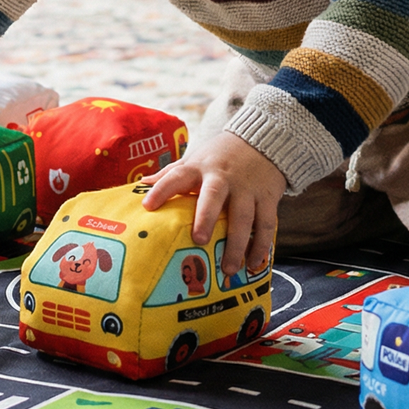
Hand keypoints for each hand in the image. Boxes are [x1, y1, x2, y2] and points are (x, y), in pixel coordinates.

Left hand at [141, 130, 285, 277]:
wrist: (263, 140)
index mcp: (200, 167)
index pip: (177, 176)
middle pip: (214, 196)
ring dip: (237, 244)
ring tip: (228, 269)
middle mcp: (223, 177)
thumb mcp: (196, 158)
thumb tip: (141, 184)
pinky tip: (254, 263)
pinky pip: (266, 223)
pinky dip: (261, 244)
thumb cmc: (221, 156)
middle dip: (206, 217)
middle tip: (199, 239)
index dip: (162, 189)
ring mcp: (247, 187)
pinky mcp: (268, 197)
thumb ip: (172, 172)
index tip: (148, 206)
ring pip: (244, 216)